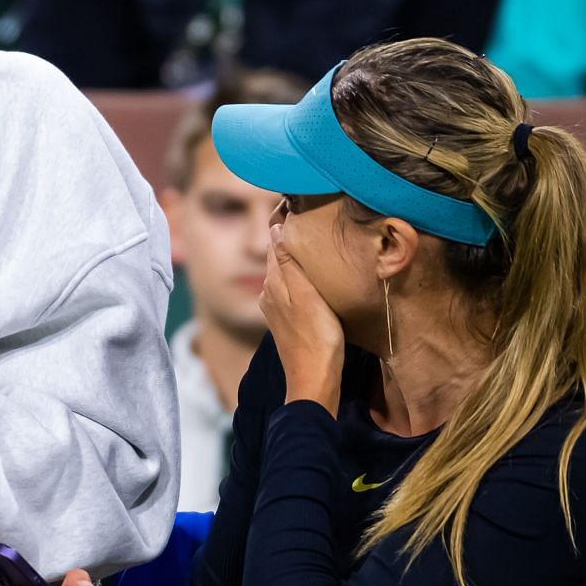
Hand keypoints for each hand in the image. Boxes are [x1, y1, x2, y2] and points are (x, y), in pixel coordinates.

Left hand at [260, 224, 343, 412]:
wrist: (315, 381)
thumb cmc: (316, 338)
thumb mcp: (305, 295)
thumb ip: (290, 262)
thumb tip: (275, 228)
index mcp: (273, 282)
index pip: (276, 243)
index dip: (286, 224)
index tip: (299, 204)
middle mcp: (269, 293)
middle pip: (280, 257)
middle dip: (291, 239)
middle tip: (310, 219)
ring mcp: (277, 309)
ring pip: (286, 274)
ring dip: (297, 259)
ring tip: (316, 244)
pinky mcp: (288, 322)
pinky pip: (292, 290)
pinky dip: (301, 278)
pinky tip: (314, 278)